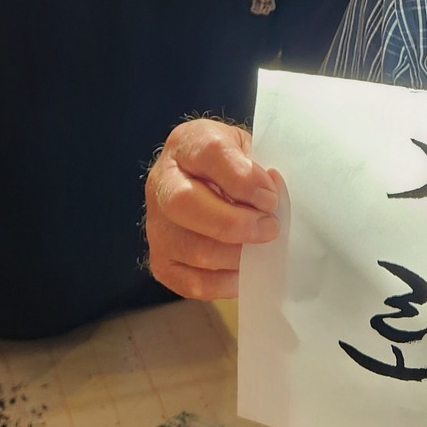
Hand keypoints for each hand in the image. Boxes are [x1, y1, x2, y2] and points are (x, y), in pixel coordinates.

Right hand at [144, 120, 279, 299]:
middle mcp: (162, 181)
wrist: (205, 180)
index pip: (209, 153)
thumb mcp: (248, 148)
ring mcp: (156, 224)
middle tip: (269, 228)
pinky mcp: (161, 260)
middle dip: (235, 222)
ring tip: (260, 249)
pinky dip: (225, 283)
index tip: (270, 197)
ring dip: (236, 255)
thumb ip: (259, 168)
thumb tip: (269, 199)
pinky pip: (192, 282)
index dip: (243, 179)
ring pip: (191, 248)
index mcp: (187, 144)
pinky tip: (243, 271)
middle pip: (184, 203)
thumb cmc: (234, 164)